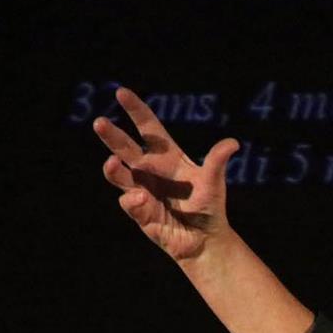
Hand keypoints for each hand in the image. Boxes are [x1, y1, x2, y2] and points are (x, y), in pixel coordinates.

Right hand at [93, 86, 239, 262]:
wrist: (205, 240)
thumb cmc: (208, 207)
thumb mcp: (213, 183)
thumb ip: (216, 162)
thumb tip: (232, 143)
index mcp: (167, 157)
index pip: (149, 128)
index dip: (135, 110)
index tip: (121, 92)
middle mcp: (149, 170)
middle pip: (125, 148)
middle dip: (112, 135)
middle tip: (99, 122)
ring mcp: (141, 190)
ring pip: (119, 175)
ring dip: (113, 169)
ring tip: (111, 162)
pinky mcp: (139, 212)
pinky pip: (131, 202)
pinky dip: (135, 201)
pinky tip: (143, 199)